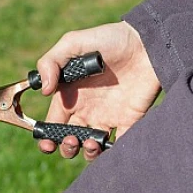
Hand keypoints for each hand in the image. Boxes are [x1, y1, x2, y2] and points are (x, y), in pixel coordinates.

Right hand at [36, 21, 160, 159]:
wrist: (148, 41)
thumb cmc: (109, 39)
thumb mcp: (73, 43)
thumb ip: (51, 62)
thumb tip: (44, 91)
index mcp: (69, 96)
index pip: (52, 123)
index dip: (46, 137)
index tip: (47, 143)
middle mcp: (86, 110)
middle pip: (69, 140)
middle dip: (66, 148)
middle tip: (72, 140)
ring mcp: (108, 117)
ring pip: (90, 147)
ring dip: (86, 153)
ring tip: (91, 142)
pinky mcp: (129, 121)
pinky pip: (118, 145)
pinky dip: (111, 153)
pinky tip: (108, 145)